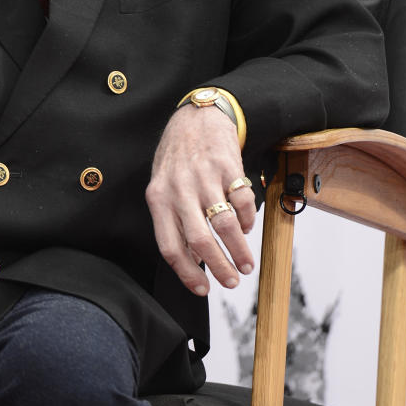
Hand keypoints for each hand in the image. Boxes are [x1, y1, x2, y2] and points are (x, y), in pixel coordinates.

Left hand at [146, 104, 255, 295]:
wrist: (196, 116)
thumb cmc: (178, 157)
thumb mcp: (163, 186)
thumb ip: (173, 221)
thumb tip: (191, 260)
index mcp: (158, 199)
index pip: (169, 246)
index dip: (187, 273)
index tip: (203, 289)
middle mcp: (179, 190)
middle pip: (200, 240)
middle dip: (219, 267)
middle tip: (232, 282)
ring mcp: (204, 177)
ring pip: (224, 225)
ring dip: (239, 250)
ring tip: (246, 264)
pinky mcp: (228, 166)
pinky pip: (242, 201)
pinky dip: (247, 220)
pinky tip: (246, 227)